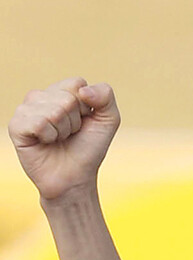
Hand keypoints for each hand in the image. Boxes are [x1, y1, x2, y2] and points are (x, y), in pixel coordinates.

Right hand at [8, 78, 120, 200]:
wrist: (74, 176)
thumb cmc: (89, 146)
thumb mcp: (108, 119)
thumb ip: (105, 96)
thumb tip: (83, 90)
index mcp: (61, 91)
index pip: (77, 83)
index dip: (86, 107)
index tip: (83, 121)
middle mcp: (41, 97)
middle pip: (67, 98)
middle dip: (75, 120)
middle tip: (70, 133)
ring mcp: (26, 110)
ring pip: (54, 110)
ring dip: (63, 130)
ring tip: (58, 138)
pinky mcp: (16, 126)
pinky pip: (38, 123)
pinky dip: (49, 136)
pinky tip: (46, 142)